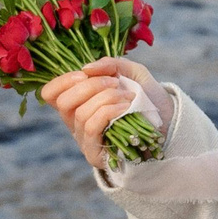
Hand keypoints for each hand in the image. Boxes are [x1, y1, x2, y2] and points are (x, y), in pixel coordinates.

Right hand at [39, 56, 161, 169]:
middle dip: (90, 87)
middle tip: (114, 83)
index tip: (85, 73)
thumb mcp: (130, 72)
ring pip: (81, 114)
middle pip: (63, 103)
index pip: (50, 94)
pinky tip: (126, 107)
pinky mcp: (96, 154)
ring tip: (128, 96)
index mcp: (77, 102)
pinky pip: (92, 129)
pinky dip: (109, 112)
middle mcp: (75, 122)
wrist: (168, 121)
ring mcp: (84, 139)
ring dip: (106, 99)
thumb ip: (110, 64)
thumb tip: (86, 69)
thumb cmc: (145, 96)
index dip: (63, 81)